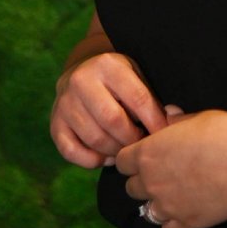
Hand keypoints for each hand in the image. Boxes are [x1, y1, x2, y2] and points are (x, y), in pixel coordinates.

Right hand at [50, 51, 169, 167]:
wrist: (81, 73)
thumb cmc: (119, 81)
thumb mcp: (136, 76)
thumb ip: (152, 98)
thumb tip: (172, 122)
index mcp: (107, 65)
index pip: (138, 99)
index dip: (155, 122)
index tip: (164, 136)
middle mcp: (81, 81)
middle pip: (114, 122)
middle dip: (133, 139)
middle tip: (143, 145)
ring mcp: (65, 104)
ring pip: (96, 139)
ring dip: (116, 151)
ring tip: (126, 150)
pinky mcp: (54, 124)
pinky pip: (72, 152)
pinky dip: (92, 161)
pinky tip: (106, 157)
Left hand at [114, 110, 226, 227]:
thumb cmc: (224, 134)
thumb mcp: (198, 118)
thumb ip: (177, 121)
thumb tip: (168, 116)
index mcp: (147, 153)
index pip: (120, 161)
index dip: (132, 158)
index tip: (147, 155)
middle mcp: (151, 182)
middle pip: (131, 187)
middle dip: (144, 181)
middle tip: (164, 173)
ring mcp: (166, 206)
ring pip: (147, 210)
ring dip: (157, 203)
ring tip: (176, 194)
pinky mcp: (185, 224)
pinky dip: (173, 222)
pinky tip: (186, 211)